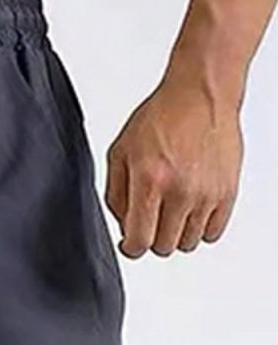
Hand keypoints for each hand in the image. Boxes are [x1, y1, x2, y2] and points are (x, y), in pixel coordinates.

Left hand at [105, 74, 243, 258]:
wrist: (199, 97)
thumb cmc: (160, 119)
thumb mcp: (119, 153)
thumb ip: (115, 195)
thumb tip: (123, 227)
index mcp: (149, 181)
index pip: (140, 241)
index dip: (131, 247)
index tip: (130, 243)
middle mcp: (181, 191)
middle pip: (163, 247)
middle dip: (151, 238)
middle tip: (150, 219)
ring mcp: (207, 194)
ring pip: (188, 243)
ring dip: (176, 233)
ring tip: (170, 209)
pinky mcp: (228, 193)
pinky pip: (212, 233)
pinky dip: (199, 227)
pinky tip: (190, 209)